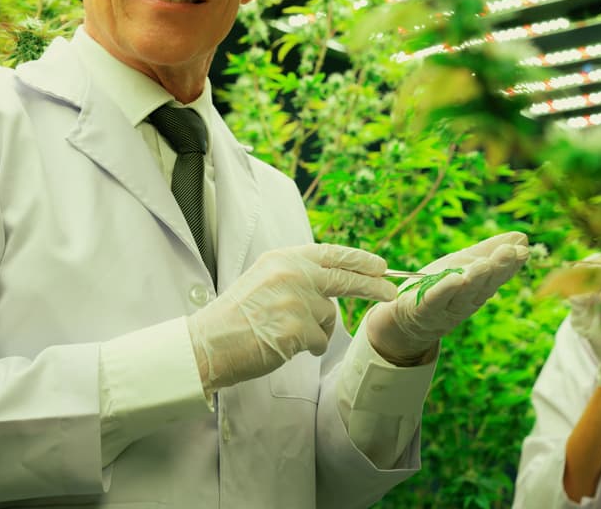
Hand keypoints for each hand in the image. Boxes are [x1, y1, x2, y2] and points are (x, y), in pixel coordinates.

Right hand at [186, 243, 395, 393]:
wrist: (209, 343)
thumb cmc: (236, 317)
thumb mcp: (264, 279)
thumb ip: (296, 275)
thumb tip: (333, 280)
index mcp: (284, 258)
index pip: (331, 254)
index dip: (358, 259)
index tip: (379, 265)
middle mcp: (294, 274)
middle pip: (345, 278)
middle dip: (373, 285)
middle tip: (391, 290)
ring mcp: (298, 301)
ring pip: (329, 317)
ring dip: (316, 329)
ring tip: (284, 333)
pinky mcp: (298, 329)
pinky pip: (319, 341)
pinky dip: (306, 347)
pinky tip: (282, 345)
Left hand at [364, 232, 528, 365]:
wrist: (407, 316)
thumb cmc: (440, 286)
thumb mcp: (465, 264)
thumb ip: (489, 251)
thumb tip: (523, 237)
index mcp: (479, 289)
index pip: (497, 277)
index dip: (510, 265)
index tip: (522, 251)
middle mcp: (466, 301)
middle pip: (484, 286)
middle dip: (497, 269)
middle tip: (509, 252)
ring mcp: (446, 308)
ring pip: (463, 294)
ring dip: (475, 279)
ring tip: (485, 264)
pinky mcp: (424, 310)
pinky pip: (435, 300)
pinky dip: (445, 290)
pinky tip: (456, 279)